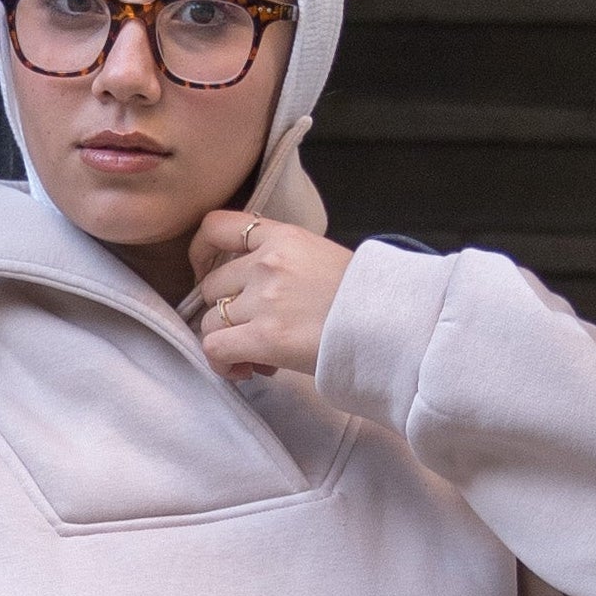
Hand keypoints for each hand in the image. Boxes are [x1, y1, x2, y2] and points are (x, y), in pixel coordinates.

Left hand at [189, 132, 342, 379]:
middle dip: (224, 312)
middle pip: (212, 285)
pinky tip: (243, 370)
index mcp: (284, 237)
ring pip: (210, 320)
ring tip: (255, 357)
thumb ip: (286, 262)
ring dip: (227, 341)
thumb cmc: (366, 299)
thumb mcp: (324, 258)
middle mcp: (268, 263)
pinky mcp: (265, 337)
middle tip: (250, 333)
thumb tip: (256, 291)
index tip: (206, 272)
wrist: (393, 324)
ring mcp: (265, 299)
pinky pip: (215, 348)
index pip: (218, 226)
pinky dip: (221, 363)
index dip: (201, 251)